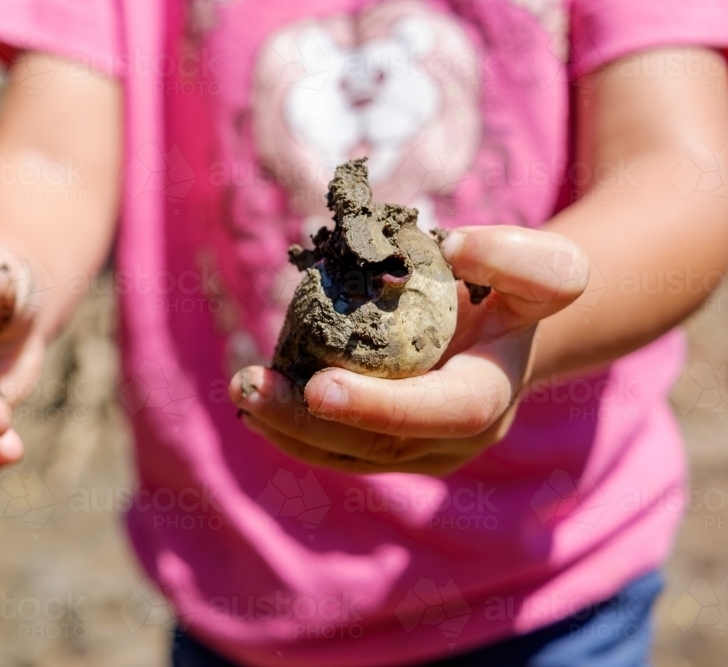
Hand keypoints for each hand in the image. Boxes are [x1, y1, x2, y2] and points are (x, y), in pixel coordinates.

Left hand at [230, 226, 589, 474]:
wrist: (503, 335)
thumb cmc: (515, 295)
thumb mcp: (544, 266)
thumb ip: (516, 256)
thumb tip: (454, 247)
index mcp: (490, 395)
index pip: (443, 412)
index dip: (382, 406)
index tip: (320, 387)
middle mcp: (453, 438)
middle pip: (377, 444)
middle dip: (308, 421)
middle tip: (250, 386)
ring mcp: (416, 451)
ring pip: (346, 454)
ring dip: (287, 427)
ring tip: (242, 388)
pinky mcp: (385, 448)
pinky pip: (334, 449)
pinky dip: (291, 428)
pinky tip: (253, 401)